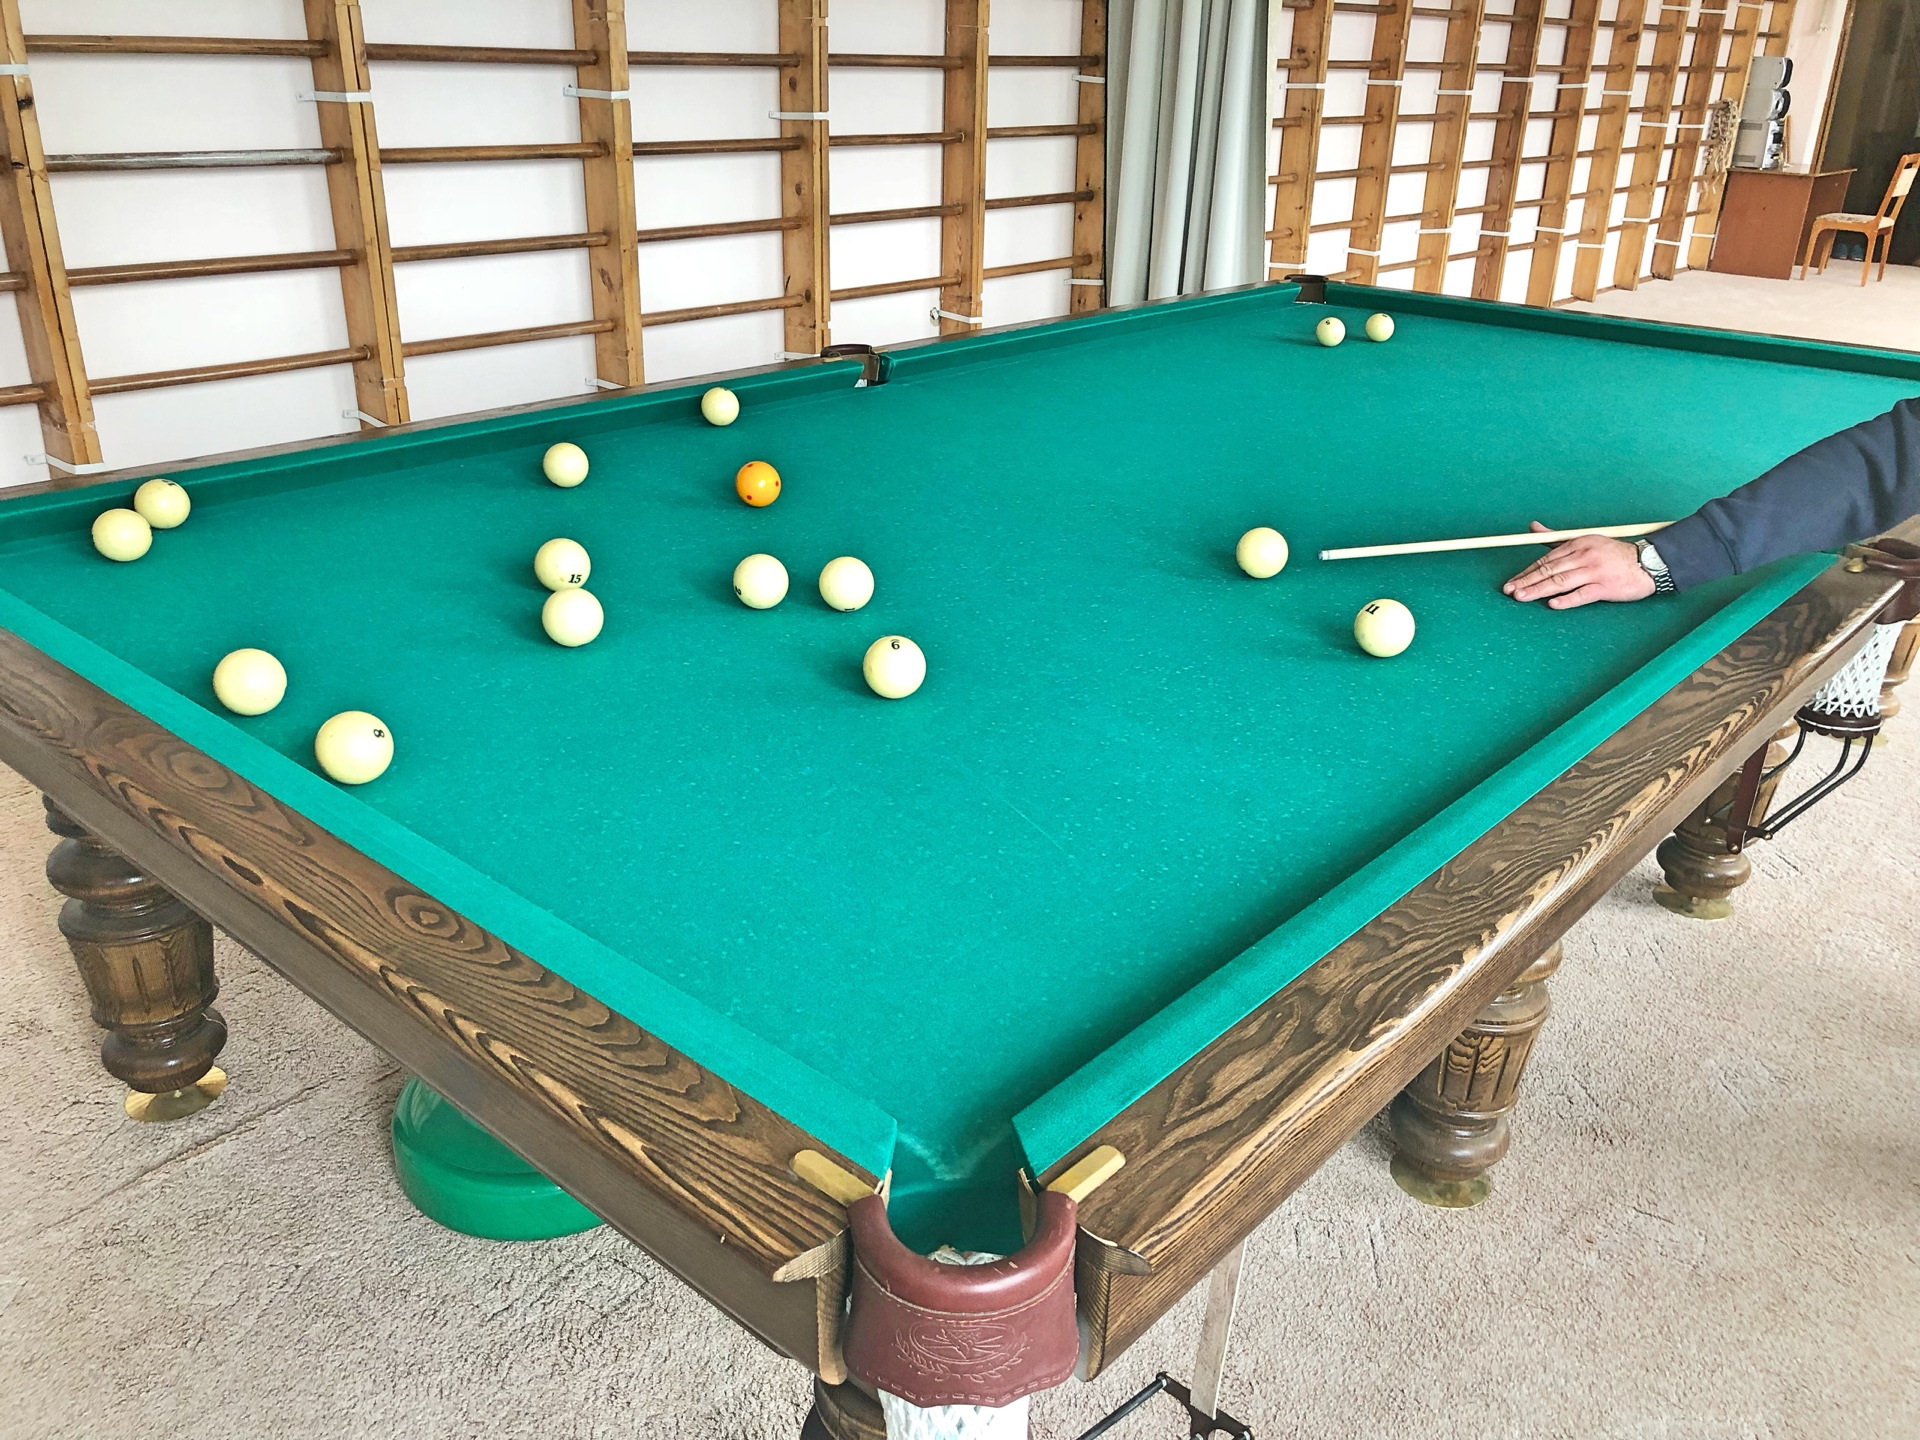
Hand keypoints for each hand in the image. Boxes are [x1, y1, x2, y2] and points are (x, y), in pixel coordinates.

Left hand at [1503, 522, 1656, 607]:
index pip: (1546, 560)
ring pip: (1561, 581)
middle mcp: (1584, 555)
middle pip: (1550, 570)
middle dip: (1527, 581)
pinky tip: (1553, 604)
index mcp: (1577, 544)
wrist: (1647, 563)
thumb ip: (1556, 539)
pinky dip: (1567, 599)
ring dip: (1539, 590)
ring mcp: (1595, 571)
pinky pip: (1583, 594)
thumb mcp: (1584, 541)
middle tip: (1510, 590)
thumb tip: (1532, 528)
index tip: (1512, 581)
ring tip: (1522, 597)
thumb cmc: (1612, 555)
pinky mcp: (1606, 587)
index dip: (1527, 571)